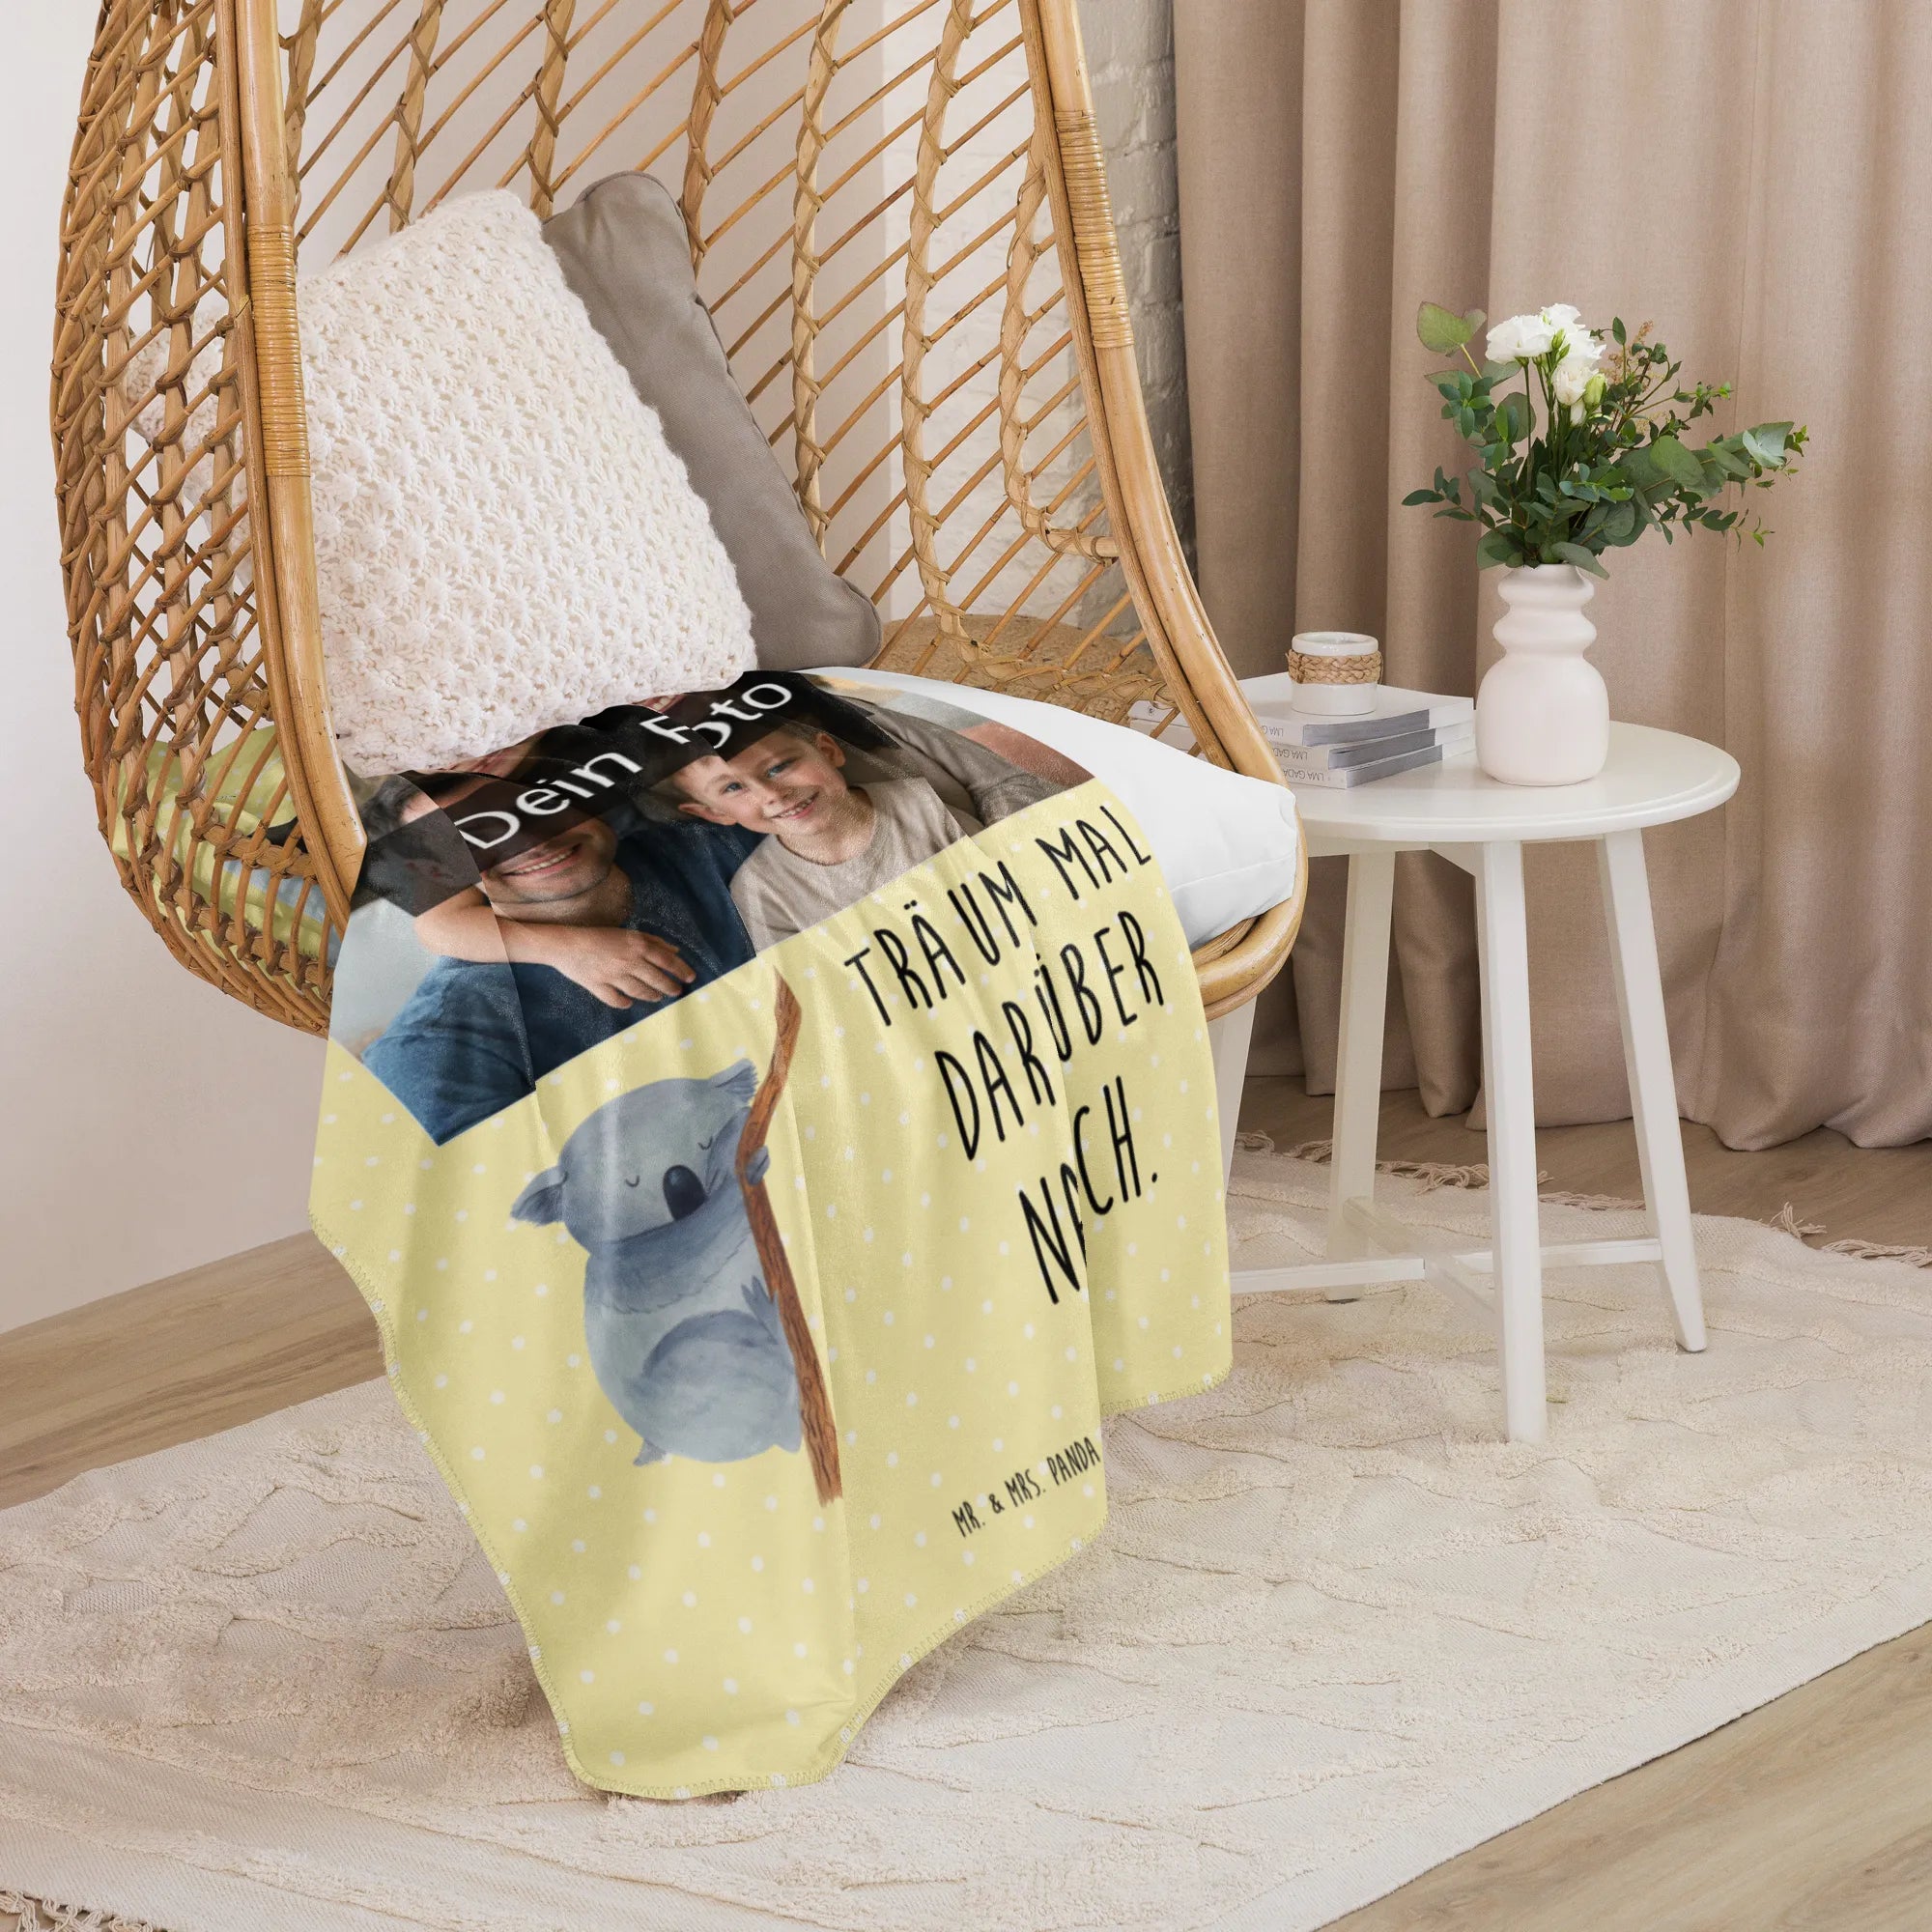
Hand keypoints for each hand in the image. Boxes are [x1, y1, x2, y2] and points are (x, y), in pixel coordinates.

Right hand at [536, 926, 697, 1007]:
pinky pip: (616, 1000)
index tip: (690, 978)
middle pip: (657, 979)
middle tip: (676, 991)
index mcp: (638, 946)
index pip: (667, 961)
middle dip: (670, 987)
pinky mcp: (599, 987)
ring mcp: (613, 976)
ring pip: (640, 991)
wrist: (566, 943)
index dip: (682, 970)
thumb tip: (676, 952)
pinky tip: (629, 1003)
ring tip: (658, 997)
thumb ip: (654, 942)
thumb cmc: (600, 936)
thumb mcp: (629, 934)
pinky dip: (624, 1003)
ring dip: (652, 996)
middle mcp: (629, 961)